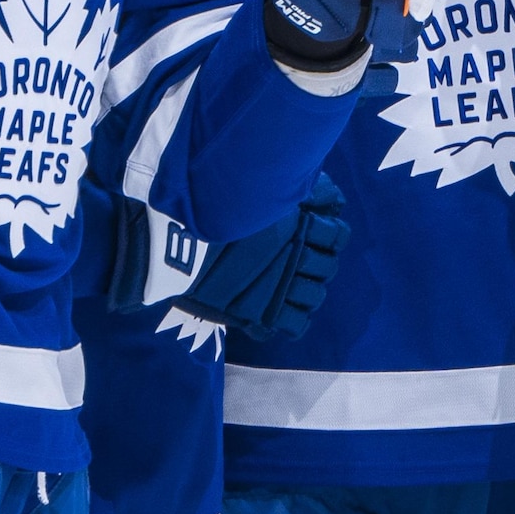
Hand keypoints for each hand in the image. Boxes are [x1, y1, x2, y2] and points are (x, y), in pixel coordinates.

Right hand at [178, 170, 350, 345]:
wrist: (178, 242)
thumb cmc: (211, 207)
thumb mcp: (251, 189)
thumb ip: (288, 190)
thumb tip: (315, 194)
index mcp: (296, 224)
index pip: (336, 235)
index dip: (329, 234)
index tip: (313, 231)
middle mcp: (296, 256)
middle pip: (328, 267)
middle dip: (317, 264)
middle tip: (296, 261)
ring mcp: (283, 286)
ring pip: (315, 295)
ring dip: (307, 290)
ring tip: (289, 287)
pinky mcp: (265, 311)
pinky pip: (297, 324)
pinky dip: (293, 318)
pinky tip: (282, 310)